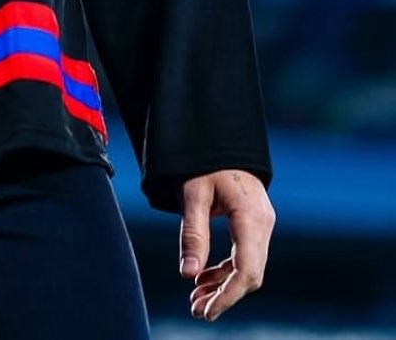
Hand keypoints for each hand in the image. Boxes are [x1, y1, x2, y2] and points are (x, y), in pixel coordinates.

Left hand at [179, 169, 274, 320]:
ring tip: (196, 300)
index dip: (228, 296)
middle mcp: (263, 224)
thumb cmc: (205, 162)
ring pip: (248, 267)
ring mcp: (262, 225)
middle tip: (196, 310)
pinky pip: (245, 256)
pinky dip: (226, 270)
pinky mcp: (254, 224)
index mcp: (252, 217)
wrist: (220, 138)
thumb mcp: (193, 194)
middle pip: (250, 274)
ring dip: (224, 286)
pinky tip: (204, 279)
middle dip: (224, 296)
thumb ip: (193, 234)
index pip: (246, 269)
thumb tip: (187, 275)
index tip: (207, 312)